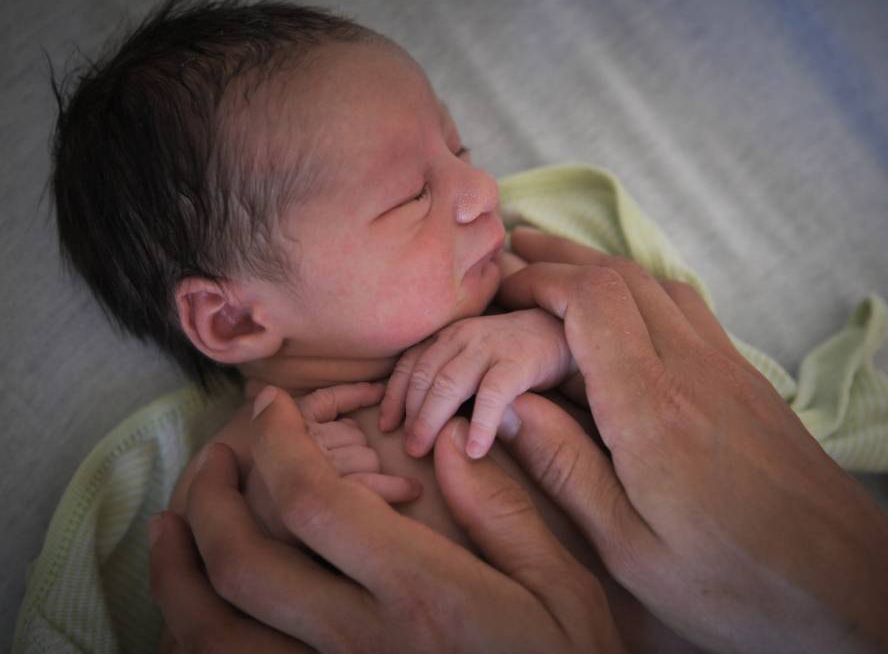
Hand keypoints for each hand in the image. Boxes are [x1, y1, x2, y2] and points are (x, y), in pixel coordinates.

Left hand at [150, 386, 624, 652]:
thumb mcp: (563, 591)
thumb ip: (504, 515)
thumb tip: (448, 448)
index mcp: (422, 594)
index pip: (315, 503)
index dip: (278, 443)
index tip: (270, 407)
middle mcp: (361, 643)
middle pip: (245, 561)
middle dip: (213, 493)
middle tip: (217, 453)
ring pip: (216, 632)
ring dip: (178, 569)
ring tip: (173, 523)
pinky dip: (196, 634)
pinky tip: (194, 608)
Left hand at [378, 308, 574, 458]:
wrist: (561, 331)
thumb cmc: (511, 352)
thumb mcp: (473, 357)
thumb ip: (448, 375)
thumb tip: (416, 420)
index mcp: (448, 336)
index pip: (410, 365)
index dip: (394, 396)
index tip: (386, 425)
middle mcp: (462, 336)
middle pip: (424, 378)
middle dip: (410, 415)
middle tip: (407, 448)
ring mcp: (488, 347)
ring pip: (448, 385)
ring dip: (431, 421)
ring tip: (424, 451)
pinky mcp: (517, 361)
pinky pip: (492, 395)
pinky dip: (480, 424)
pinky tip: (475, 450)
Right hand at [494, 227, 887, 653]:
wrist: (847, 585)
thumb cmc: (733, 581)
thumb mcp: (628, 546)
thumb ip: (566, 468)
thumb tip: (508, 406)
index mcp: (652, 408)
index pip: (592, 300)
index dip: (541, 280)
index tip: (503, 288)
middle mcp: (692, 368)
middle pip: (622, 276)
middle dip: (562, 257)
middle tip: (515, 254)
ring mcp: (728, 367)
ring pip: (659, 285)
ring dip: (603, 268)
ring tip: (560, 267)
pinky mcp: (748, 380)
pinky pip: (691, 308)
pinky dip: (645, 290)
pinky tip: (629, 309)